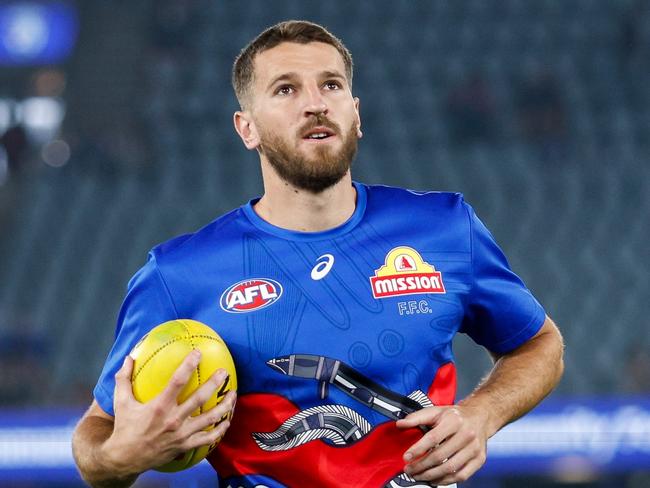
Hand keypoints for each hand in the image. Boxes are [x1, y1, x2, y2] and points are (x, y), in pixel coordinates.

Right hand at [102, 350, 236, 475]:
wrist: (126, 459)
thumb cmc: (125, 428)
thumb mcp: (121, 402)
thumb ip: (124, 379)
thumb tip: (128, 358)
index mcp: (159, 406)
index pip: (178, 381)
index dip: (189, 365)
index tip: (198, 353)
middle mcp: (173, 419)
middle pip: (200, 398)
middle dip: (215, 383)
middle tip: (224, 372)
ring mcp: (182, 434)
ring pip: (210, 418)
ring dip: (225, 405)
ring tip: (233, 393)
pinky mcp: (186, 445)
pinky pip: (208, 437)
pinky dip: (220, 429)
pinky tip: (226, 420)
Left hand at [396, 405, 487, 484]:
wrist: (480, 417)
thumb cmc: (456, 416)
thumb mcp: (436, 411)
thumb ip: (417, 417)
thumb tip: (400, 424)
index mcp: (454, 421)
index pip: (433, 438)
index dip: (418, 449)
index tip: (406, 457)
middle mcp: (466, 434)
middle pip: (440, 455)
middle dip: (421, 466)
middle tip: (409, 470)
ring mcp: (474, 449)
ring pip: (450, 468)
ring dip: (431, 475)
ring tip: (419, 476)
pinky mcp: (479, 460)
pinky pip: (461, 475)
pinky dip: (446, 481)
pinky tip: (434, 480)